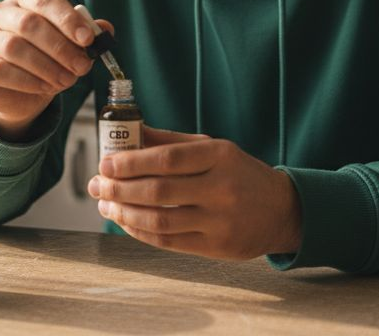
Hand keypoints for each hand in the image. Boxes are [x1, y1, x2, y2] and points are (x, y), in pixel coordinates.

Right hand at [0, 0, 111, 140]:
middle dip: (60, 48)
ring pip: (14, 47)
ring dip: (46, 66)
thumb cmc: (46, 60)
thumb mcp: (70, 46)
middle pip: (29, 24)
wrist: (20, 94)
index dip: (67, 19)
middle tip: (82, 67)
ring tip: (66, 81)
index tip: (88, 39)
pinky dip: (27, 80)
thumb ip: (87, 36)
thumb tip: (105, 30)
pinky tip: (44, 88)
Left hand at [87, 126, 302, 259]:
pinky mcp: (217, 247)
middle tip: (96, 185)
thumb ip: (171, 141)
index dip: (131, 163)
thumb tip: (130, 132)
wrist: (282, 210)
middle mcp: (221, 189)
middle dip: (119, 189)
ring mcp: (220, 221)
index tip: (105, 163)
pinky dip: (141, 232)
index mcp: (220, 156)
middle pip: (159, 191)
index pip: (168, 159)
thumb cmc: (239, 173)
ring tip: (105, 205)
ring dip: (124, 214)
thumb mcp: (213, 148)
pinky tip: (125, 222)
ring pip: (160, 221)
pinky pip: (168, 242)